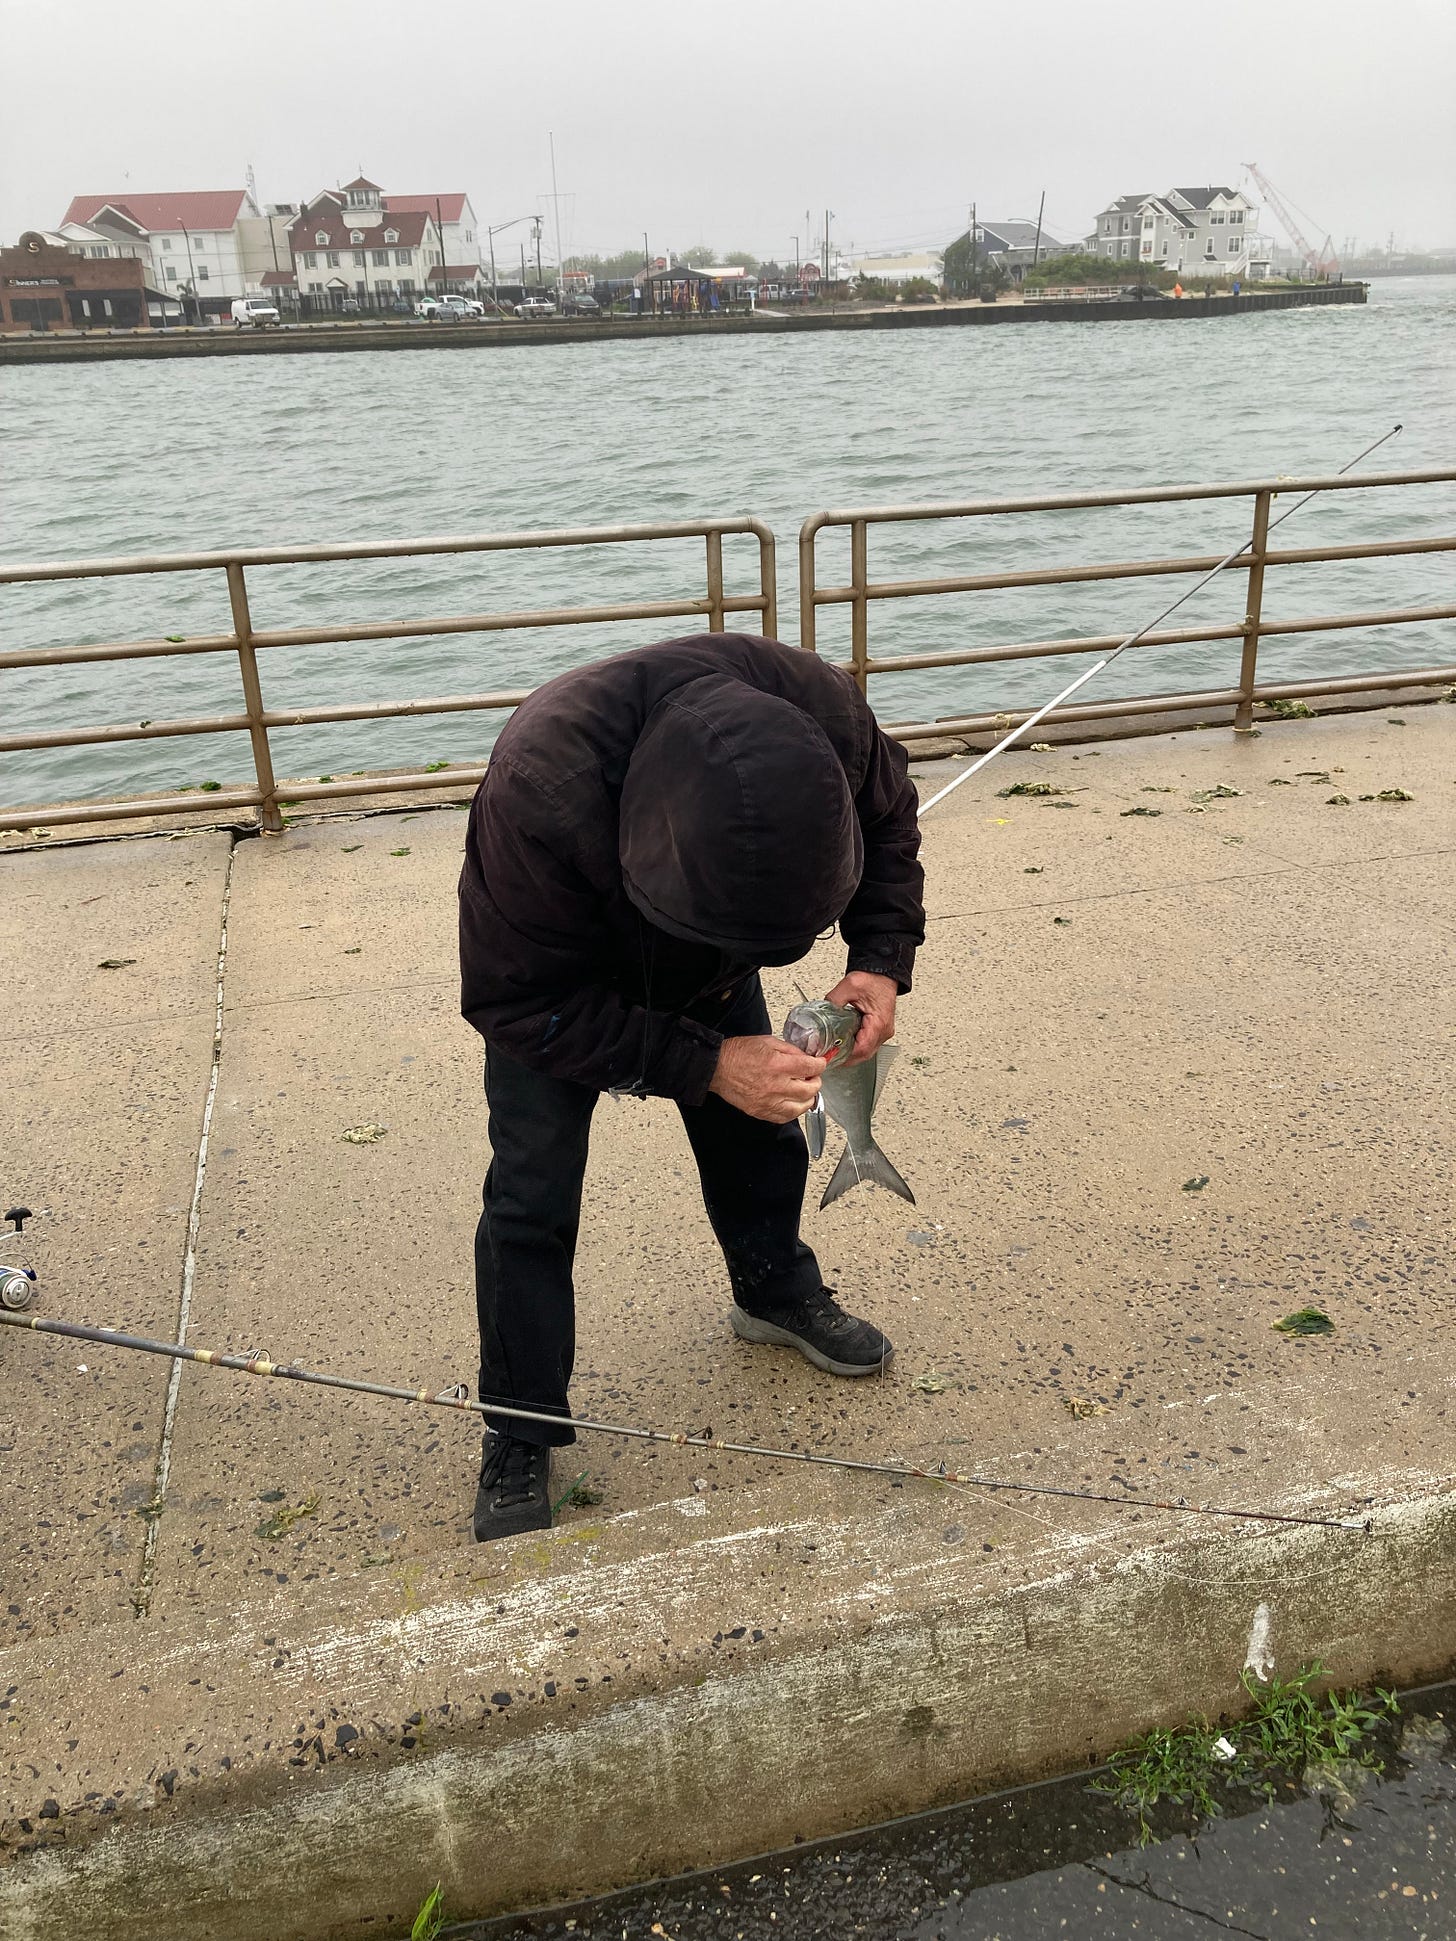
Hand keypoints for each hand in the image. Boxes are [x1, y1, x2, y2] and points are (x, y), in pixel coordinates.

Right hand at [710, 1035, 826, 1123]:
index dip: (820, 1064)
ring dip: (807, 1097)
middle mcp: (776, 1086)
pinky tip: (792, 1101)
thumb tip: (806, 1057)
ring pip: (803, 1106)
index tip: (819, 1063)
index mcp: (778, 1065)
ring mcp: (769, 1102)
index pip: (811, 1068)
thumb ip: (790, 1050)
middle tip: (811, 1076)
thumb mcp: (768, 1041)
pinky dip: (794, 1110)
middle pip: (811, 1089)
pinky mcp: (762, 1112)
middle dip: (815, 1080)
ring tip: (803, 1089)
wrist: (718, 1069)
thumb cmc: (739, 1054)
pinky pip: (787, 1117)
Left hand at [824, 970, 897, 1066]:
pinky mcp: (880, 1028)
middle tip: (830, 1057)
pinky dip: (856, 1046)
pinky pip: (869, 1044)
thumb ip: (833, 1000)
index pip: (862, 1048)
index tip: (832, 1056)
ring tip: (836, 1052)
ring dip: (852, 1054)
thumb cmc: (873, 978)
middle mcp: (884, 1030)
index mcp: (878, 1022)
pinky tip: (846, 1044)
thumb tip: (822, 1013)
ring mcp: (883, 1030)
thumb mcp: (849, 986)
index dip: (846, 1055)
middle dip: (846, 1058)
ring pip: (867, 1051)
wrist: (883, 972)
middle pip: (865, 1054)